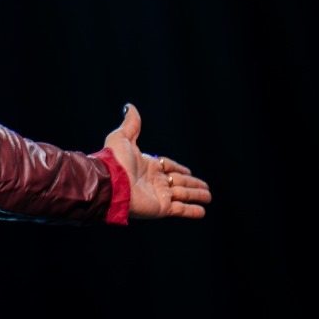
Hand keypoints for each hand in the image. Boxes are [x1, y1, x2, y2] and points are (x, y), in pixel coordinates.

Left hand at [105, 103, 210, 219]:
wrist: (110, 183)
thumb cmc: (115, 160)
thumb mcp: (123, 137)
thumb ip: (131, 124)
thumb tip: (129, 106)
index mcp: (147, 166)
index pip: (168, 166)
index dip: (178, 168)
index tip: (189, 171)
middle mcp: (154, 181)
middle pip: (178, 181)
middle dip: (192, 183)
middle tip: (205, 186)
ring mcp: (158, 195)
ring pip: (183, 195)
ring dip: (196, 195)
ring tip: (208, 196)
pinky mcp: (161, 208)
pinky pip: (181, 209)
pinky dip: (192, 211)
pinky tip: (202, 211)